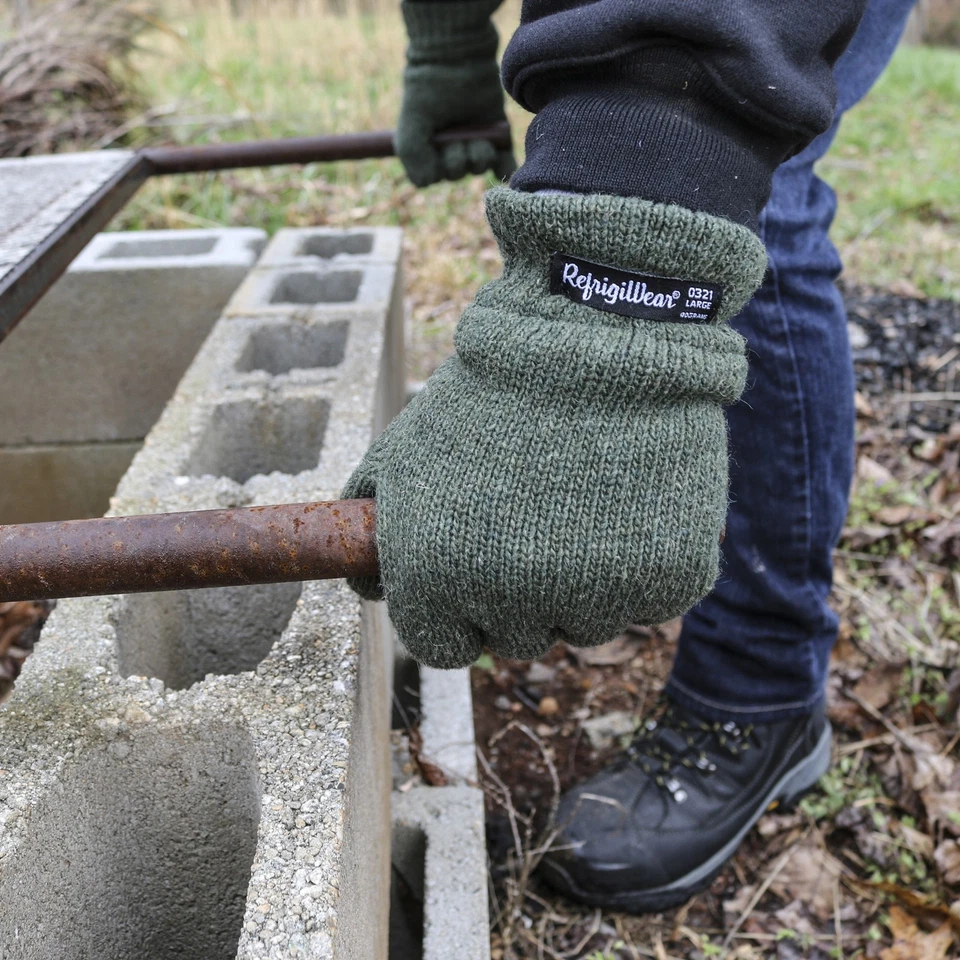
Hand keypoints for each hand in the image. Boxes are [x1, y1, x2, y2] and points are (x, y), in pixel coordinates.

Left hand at [344, 189, 766, 667]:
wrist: (595, 335)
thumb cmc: (491, 393)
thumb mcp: (404, 450)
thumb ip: (368, 523)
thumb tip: (364, 584)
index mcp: (436, 578)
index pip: (443, 646)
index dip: (456, 608)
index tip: (475, 568)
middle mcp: (513, 600)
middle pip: (517, 637)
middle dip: (520, 590)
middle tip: (537, 516)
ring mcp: (598, 592)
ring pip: (586, 623)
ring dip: (584, 581)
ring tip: (586, 500)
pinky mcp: (670, 578)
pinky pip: (649, 600)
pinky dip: (645, 565)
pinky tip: (631, 503)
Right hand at [396, 0, 515, 186]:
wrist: (458, 56)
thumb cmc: (429, 88)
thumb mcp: (412, 123)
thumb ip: (412, 156)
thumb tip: (430, 182)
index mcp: (427, 147)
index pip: (432, 177)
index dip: (436, 167)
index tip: (436, 146)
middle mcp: (450, 148)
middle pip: (457, 174)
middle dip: (457, 159)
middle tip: (458, 138)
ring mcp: (475, 141)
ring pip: (479, 167)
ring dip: (478, 156)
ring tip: (478, 137)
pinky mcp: (497, 135)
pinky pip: (503, 163)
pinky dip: (505, 167)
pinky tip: (502, 162)